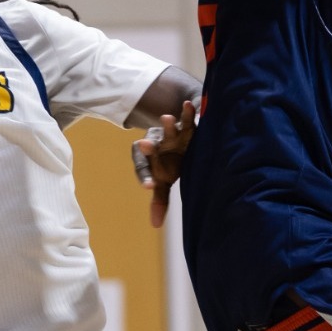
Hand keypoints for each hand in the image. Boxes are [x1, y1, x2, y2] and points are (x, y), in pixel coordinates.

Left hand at [132, 100, 196, 228]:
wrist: (180, 136)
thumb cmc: (171, 162)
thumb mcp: (165, 180)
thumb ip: (160, 200)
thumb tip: (154, 225)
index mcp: (150, 159)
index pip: (142, 168)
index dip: (145, 176)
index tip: (149, 187)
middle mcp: (158, 143)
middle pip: (151, 144)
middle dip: (149, 146)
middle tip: (144, 145)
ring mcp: (172, 132)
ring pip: (168, 129)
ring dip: (168, 125)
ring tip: (166, 118)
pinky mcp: (187, 123)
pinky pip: (187, 117)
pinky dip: (188, 112)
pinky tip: (189, 105)